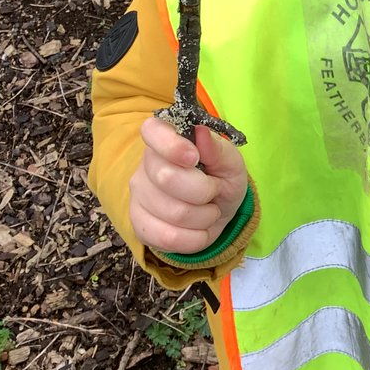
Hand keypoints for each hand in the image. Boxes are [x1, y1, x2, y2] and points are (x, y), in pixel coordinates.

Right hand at [129, 116, 248, 254]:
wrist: (218, 211)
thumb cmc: (222, 178)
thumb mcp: (230, 161)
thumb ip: (217, 148)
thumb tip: (201, 132)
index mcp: (166, 139)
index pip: (152, 130)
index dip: (171, 144)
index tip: (194, 157)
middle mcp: (146, 165)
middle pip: (167, 178)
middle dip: (204, 190)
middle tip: (214, 190)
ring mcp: (139, 196)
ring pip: (174, 213)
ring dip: (204, 216)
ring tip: (208, 210)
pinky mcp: (139, 225)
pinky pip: (168, 238)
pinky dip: (195, 238)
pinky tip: (199, 229)